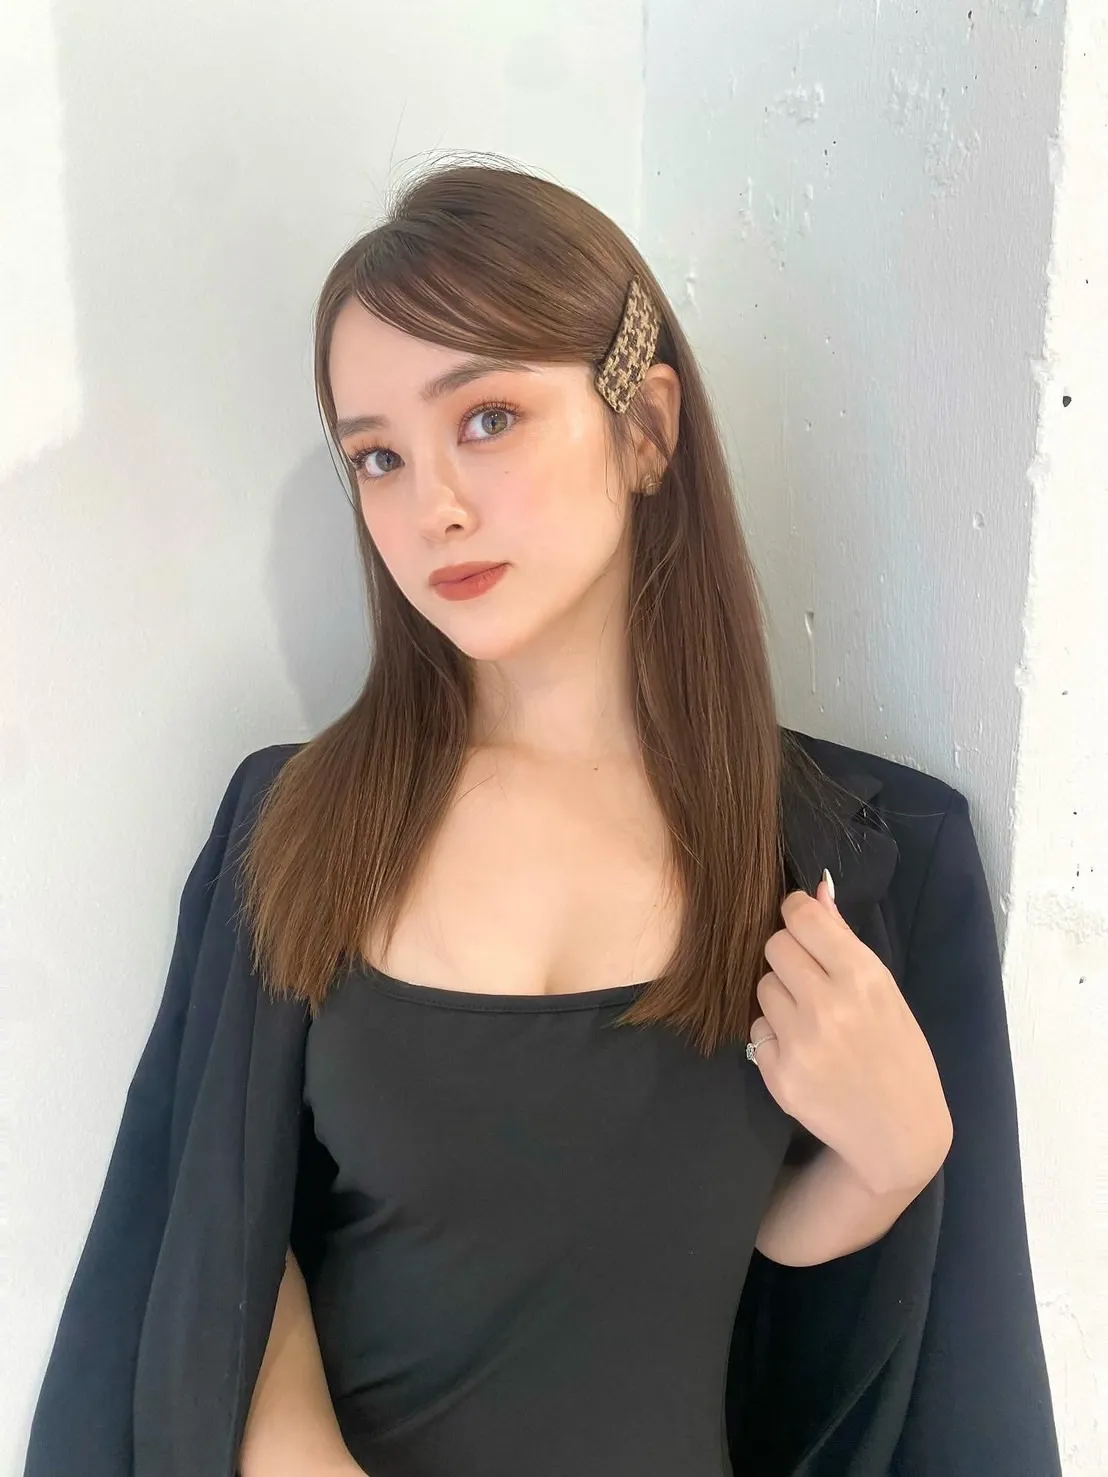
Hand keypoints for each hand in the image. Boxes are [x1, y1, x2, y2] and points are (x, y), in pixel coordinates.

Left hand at [749, 871, 952, 1196]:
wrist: (900, 1134)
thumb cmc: (900, 1055)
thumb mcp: (887, 992)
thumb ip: (845, 941)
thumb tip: (816, 889)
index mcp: (863, 977)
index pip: (801, 915)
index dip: (797, 915)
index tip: (804, 927)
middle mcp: (827, 1005)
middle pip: (774, 945)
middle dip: (789, 956)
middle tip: (811, 980)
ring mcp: (799, 1042)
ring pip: (762, 987)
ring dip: (780, 998)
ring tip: (812, 1022)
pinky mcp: (777, 1074)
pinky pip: (757, 1029)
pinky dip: (775, 1037)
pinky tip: (805, 1054)